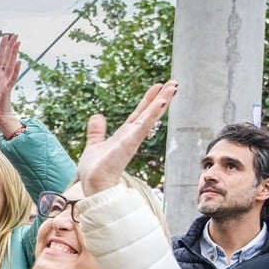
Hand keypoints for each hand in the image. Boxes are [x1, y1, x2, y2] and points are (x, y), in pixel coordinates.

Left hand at [0, 34, 23, 138]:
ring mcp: (6, 82)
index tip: (6, 37)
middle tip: (15, 35)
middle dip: (10, 47)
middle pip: (7, 59)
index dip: (2, 48)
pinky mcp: (7, 90)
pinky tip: (18, 61)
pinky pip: (12, 79)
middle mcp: (2, 77)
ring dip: (14, 54)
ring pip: (10, 65)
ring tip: (18, 43)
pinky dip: (15, 70)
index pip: (0, 59)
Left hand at [77, 81, 177, 195]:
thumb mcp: (94, 145)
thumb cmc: (95, 171)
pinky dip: (152, 114)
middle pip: (148, 113)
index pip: (138, 114)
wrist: (94, 185)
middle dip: (161, 98)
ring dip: (162, 101)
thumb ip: (97, 131)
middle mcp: (131, 136)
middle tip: (174, 83)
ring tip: (173, 87)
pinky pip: (144, 125)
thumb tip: (98, 116)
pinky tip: (161, 102)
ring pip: (150, 117)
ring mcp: (132, 139)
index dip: (148, 101)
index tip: (158, 87)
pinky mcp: (129, 143)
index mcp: (123, 136)